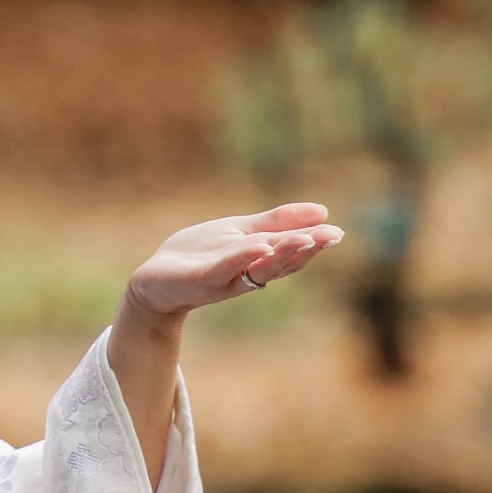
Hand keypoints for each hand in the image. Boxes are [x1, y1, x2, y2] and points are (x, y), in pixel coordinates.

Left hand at [124, 201, 341, 323]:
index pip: (290, 250)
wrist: (154, 282)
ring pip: (259, 268)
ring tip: (305, 238)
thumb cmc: (199, 255)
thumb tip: (323, 211)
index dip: (314, 242)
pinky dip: (241, 259)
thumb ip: (276, 223)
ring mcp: (223, 277)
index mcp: (257, 258)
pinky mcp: (199, 279)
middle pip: (281, 261)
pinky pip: (223, 270)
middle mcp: (245, 272)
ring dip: (282, 254)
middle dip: (306, 248)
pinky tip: (258, 247)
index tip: (337, 232)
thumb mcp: (241, 232)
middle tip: (332, 235)